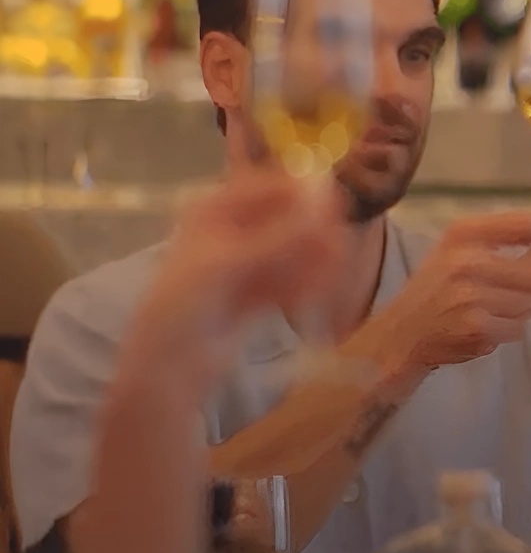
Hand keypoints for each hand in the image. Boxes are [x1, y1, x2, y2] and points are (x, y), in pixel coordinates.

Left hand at [131, 172, 347, 393]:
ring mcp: (248, 262)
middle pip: (287, 218)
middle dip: (313, 232)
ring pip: (294, 250)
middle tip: (339, 249)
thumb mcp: (227, 264)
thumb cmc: (184, 305)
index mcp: (214, 211)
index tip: (335, 205)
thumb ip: (278, 235)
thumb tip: (323, 204)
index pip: (267, 187)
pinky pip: (292, 278)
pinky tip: (316, 297)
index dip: (302, 192)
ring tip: (331, 278)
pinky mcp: (260, 291)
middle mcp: (233, 230)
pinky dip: (306, 284)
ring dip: (314, 261)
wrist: (169, 365)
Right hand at [366, 212, 530, 377]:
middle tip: (520, 290)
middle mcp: (466, 261)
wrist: (400, 335)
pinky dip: (509, 330)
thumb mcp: (460, 252)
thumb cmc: (437, 289)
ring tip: (491, 310)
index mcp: (463, 234)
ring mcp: (471, 296)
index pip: (525, 224)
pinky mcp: (476, 327)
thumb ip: (506, 245)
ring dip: (520, 309)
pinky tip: (484, 327)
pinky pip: (519, 327)